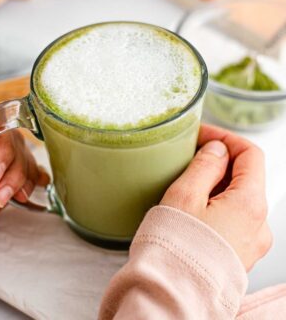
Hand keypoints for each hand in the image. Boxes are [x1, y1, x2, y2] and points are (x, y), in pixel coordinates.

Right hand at [160, 124, 271, 270]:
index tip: (203, 135)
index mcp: (249, 204)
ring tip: (188, 182)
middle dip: (219, 160)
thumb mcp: (185, 196)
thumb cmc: (175, 248)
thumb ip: (205, 166)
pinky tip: (195, 206)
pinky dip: (218, 203)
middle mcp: (259, 224)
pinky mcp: (240, 252)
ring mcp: (252, 241)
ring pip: (239, 197)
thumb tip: (217, 150)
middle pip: (246, 176)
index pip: (250, 155)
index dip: (226, 138)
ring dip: (217, 182)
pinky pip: (234, 217)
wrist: (172, 295)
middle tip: (190, 156)